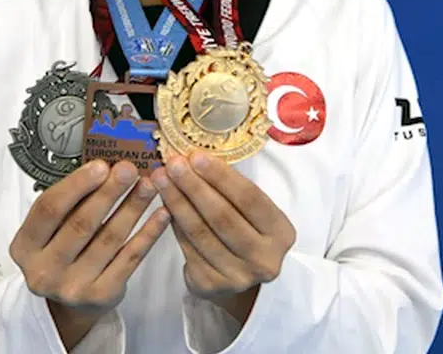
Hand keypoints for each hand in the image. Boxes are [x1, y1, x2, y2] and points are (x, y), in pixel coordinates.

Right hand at [8, 160, 169, 346]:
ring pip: (109, 238)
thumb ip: (70, 203)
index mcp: (25, 247)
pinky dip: (148, 233)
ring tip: (149, 185)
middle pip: (81, 223)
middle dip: (109, 192)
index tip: (101, 165)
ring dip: (132, 207)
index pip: (49, 209)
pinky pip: (130, 258)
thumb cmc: (62, 253)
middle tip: (129, 169)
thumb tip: (106, 166)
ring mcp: (73, 287)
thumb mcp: (52, 230)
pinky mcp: (101, 295)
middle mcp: (44, 270)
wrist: (70, 303)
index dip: (76, 185)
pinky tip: (160, 214)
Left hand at [152, 153, 295, 321]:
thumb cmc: (246, 233)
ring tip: (161, 179)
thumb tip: (194, 160)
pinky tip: (164, 205)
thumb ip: (231, 191)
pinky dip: (175, 224)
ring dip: (177, 202)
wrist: (240, 282)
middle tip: (173, 164)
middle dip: (194, 186)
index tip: (196, 156)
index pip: (250, 198)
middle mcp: (264, 258)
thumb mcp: (253, 214)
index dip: (221, 176)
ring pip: (201, 233)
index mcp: (281, 233)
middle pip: (223, 216)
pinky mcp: (211, 286)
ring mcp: (238, 276)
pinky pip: (188, 248)